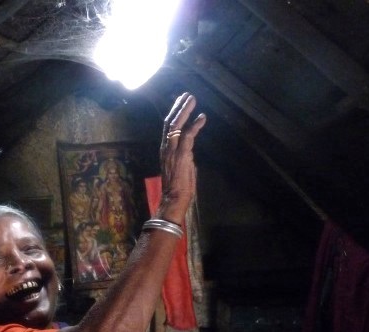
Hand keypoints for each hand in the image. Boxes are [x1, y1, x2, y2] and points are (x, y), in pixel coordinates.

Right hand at [159, 93, 205, 223]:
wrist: (174, 199)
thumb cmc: (179, 187)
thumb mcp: (182, 167)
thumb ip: (185, 156)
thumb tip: (190, 151)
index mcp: (165, 150)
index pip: (168, 128)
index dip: (174, 114)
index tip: (181, 103)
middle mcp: (166, 148)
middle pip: (170, 122)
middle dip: (179, 107)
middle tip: (187, 95)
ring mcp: (172, 151)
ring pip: (176, 125)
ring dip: (185, 111)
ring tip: (192, 99)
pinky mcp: (181, 155)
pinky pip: (188, 136)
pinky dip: (195, 125)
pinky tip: (202, 117)